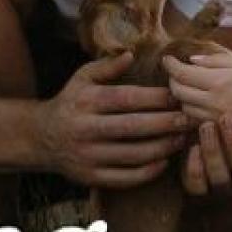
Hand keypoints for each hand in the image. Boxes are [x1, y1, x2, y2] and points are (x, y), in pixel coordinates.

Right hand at [33, 52, 193, 187]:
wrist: (41, 138)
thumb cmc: (71, 103)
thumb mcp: (82, 78)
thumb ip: (107, 66)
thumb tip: (131, 53)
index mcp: (86, 101)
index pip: (126, 98)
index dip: (155, 98)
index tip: (178, 96)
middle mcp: (85, 129)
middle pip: (132, 127)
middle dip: (165, 123)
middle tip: (189, 119)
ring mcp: (87, 156)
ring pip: (132, 155)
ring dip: (162, 148)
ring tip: (182, 139)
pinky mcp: (90, 177)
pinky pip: (124, 178)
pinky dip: (147, 172)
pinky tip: (164, 161)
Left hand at [162, 53, 231, 139]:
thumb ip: (219, 61)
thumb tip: (193, 60)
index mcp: (221, 80)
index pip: (181, 73)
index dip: (170, 65)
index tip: (167, 58)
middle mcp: (216, 102)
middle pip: (178, 93)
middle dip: (173, 81)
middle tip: (176, 72)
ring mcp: (220, 120)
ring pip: (186, 110)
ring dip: (183, 98)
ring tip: (189, 87)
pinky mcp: (227, 132)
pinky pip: (199, 123)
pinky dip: (195, 112)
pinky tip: (202, 104)